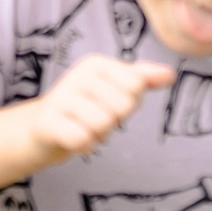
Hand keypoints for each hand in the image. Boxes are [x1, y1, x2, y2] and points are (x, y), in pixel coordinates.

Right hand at [21, 56, 174, 164]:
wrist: (40, 130)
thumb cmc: (84, 109)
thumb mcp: (113, 88)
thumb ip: (142, 79)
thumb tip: (170, 74)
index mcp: (96, 64)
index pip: (136, 86)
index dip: (128, 103)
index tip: (108, 104)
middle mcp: (77, 75)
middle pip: (123, 106)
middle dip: (113, 121)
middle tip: (94, 119)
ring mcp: (61, 97)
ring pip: (104, 124)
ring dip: (98, 135)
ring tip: (83, 128)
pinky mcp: (48, 122)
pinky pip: (82, 139)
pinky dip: (83, 146)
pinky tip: (73, 139)